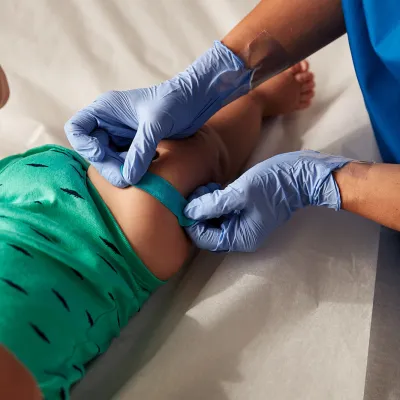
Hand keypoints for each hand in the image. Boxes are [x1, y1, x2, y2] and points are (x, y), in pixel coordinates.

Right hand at [65, 41, 251, 186]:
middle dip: (108, 166)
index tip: (103, 155)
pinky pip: (125, 164)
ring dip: (119, 172)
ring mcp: (122, 136)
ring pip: (109, 161)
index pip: (77, 129)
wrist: (195, 102)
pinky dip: (131, 171)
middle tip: (126, 180)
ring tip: (138, 178)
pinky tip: (144, 174)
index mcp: (106, 109)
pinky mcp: (135, 147)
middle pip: (94, 151)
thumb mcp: (156, 124)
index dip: (86, 146)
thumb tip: (127, 178)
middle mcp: (109, 123)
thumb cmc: (175, 103)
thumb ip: (141, 150)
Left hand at [184, 151, 350, 251]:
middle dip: (199, 214)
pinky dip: (216, 203)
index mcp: (240, 237)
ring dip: (206, 206)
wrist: (301, 176)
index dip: (193, 223)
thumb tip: (188, 213)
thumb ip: (213, 204)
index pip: (206, 239)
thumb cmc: (272, 184)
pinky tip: (215, 188)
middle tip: (199, 192)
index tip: (188, 203)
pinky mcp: (246, 214)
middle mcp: (241, 236)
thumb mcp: (240, 193)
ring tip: (207, 187)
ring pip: (215, 222)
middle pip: (209, 232)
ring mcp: (244, 226)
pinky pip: (224, 214)